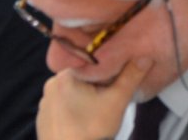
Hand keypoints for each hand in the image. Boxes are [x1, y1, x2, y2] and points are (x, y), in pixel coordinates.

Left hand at [35, 58, 152, 139]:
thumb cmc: (93, 129)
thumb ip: (131, 77)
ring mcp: (43, 104)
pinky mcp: (42, 120)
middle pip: (82, 78)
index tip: (117, 84)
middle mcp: (50, 85)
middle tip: (109, 100)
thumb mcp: (117, 101)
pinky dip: (73, 112)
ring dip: (84, 99)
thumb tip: (145, 57)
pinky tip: (83, 123)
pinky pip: (62, 108)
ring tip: (96, 114)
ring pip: (72, 93)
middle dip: (96, 87)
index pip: (92, 64)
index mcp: (66, 75)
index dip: (108, 72)